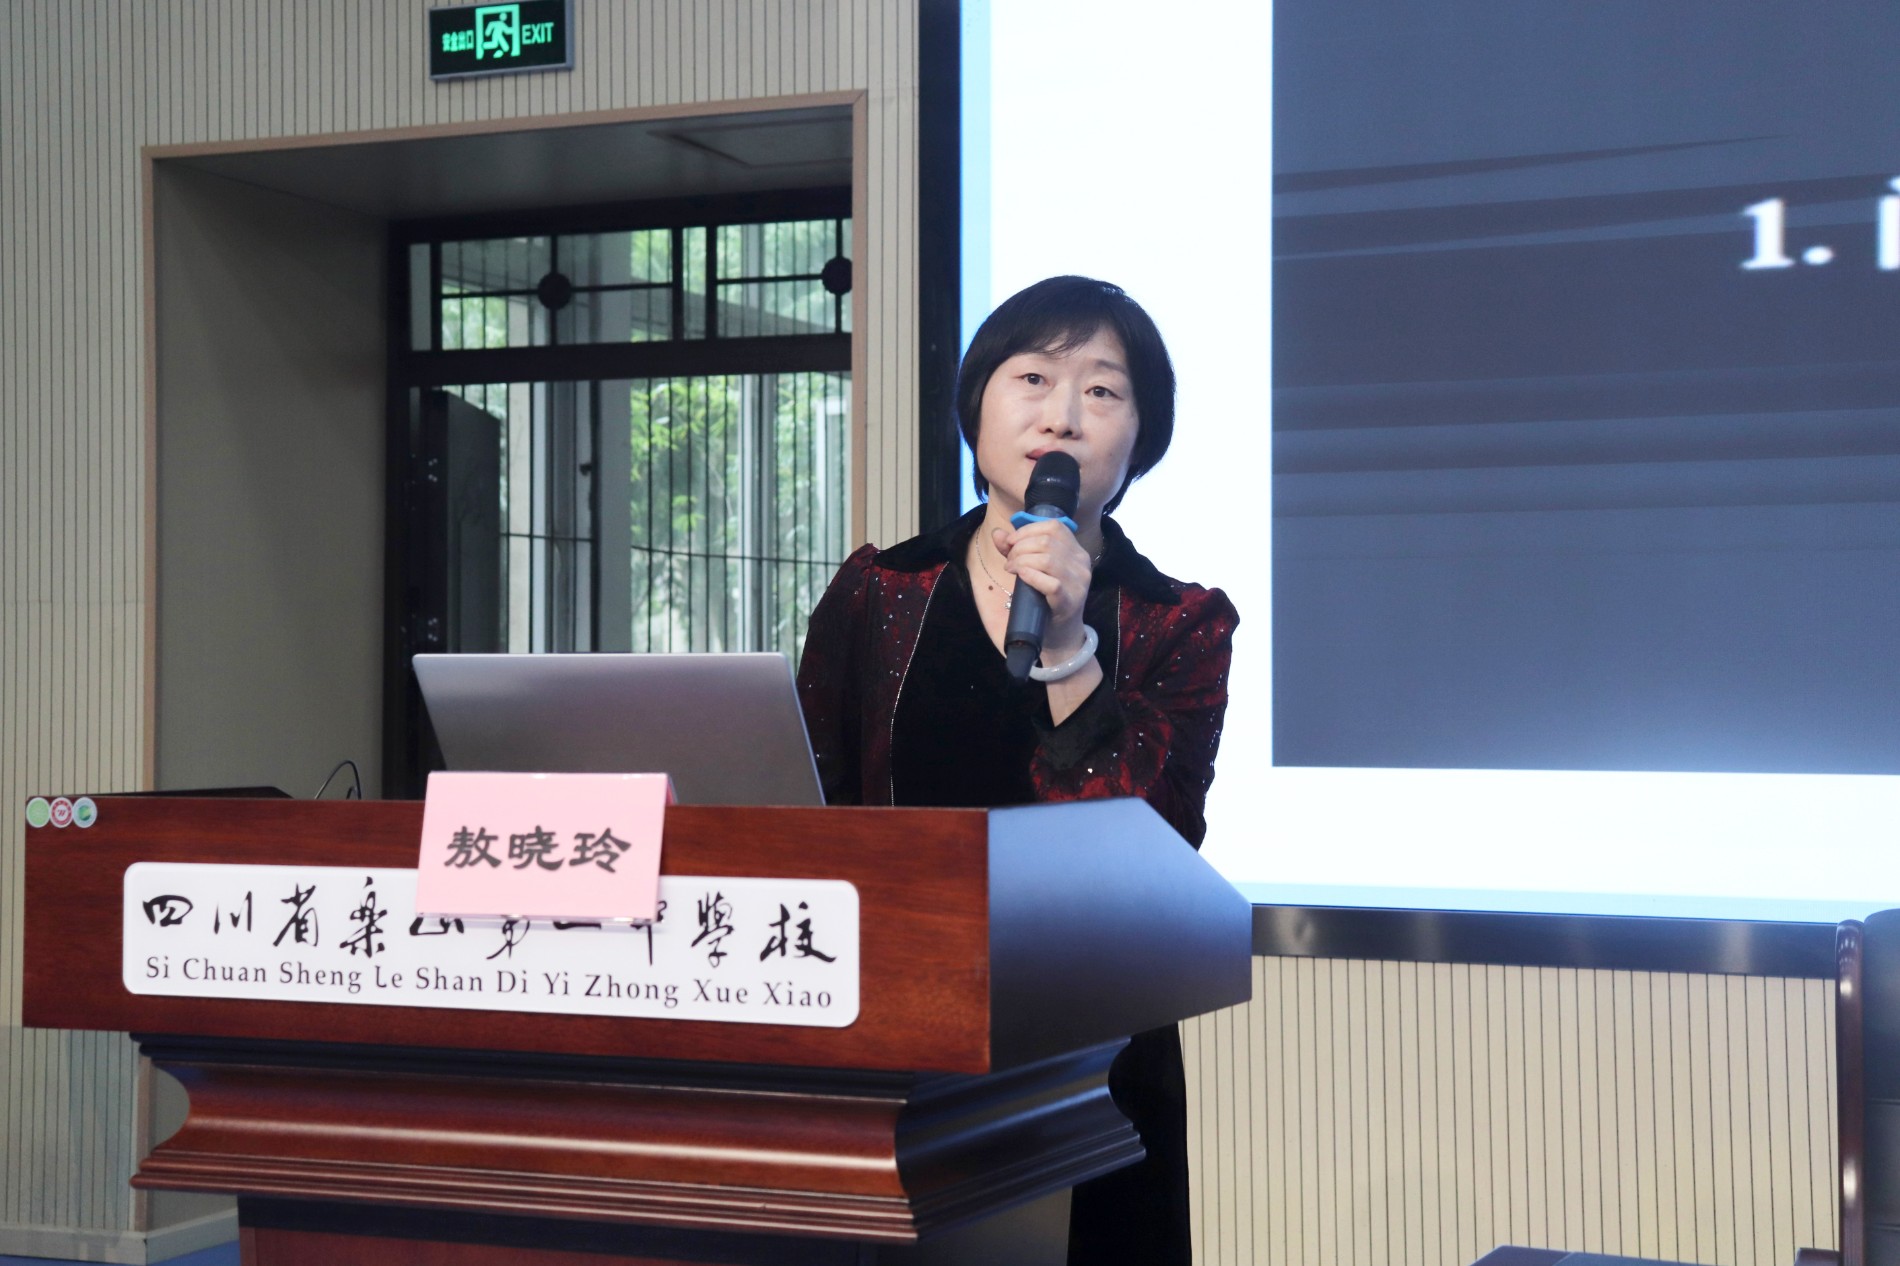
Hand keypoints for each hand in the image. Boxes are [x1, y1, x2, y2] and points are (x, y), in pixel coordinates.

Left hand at [994, 520, 1092, 656]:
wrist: (1061, 635)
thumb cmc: (1047, 599)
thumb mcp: (1035, 570)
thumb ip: (1017, 549)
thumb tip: (997, 533)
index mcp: (1076, 551)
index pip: (1055, 527)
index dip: (1028, 530)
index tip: (1011, 542)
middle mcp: (1081, 563)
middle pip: (1047, 542)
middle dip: (1020, 548)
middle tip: (1009, 562)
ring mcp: (1078, 583)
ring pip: (1047, 559)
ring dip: (1021, 561)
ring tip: (1011, 570)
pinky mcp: (1070, 601)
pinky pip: (1051, 583)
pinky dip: (1030, 576)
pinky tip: (1020, 577)